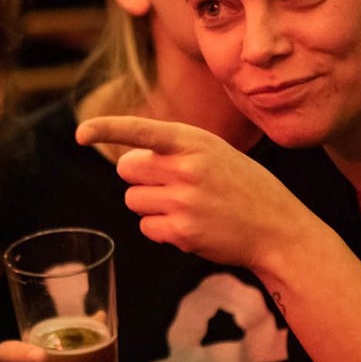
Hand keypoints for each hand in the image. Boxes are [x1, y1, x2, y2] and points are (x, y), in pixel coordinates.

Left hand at [75, 115, 309, 270]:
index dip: (107, 129)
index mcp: (195, 142)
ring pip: (133, 200)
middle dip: (140, 177)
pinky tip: (192, 226)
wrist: (279, 228)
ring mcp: (184, 201)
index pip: (142, 131)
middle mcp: (187, 168)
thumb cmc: (243, 187)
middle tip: (169, 184)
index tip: (81, 133)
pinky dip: (161, 229)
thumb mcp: (215, 153)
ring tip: (188, 206)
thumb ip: (175, 150)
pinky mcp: (183, 232)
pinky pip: (146, 227)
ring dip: (151, 205)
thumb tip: (127, 161)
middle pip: (127, 169)